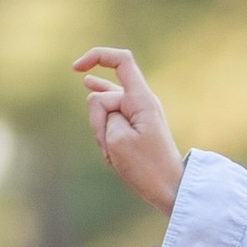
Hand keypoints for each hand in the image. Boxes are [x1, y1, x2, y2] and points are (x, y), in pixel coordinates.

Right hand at [73, 46, 185, 214]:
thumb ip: (103, 113)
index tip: (75, 68)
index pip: (121, 61)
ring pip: (103, 112)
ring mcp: (139, 112)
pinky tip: (88, 84)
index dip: (97, 56)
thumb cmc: (146, 167)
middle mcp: (142, 101)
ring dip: (101, 133)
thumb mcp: (115, 139)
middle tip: (113, 150)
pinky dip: (103, 128)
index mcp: (142, 99)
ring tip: (116, 156)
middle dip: (97, 121)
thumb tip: (103, 106)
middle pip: (103, 96)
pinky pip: (111, 116)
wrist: (170, 190)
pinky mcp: (135, 124)